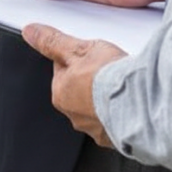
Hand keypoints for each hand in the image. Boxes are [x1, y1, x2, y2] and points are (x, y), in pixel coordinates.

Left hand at [22, 24, 125, 147]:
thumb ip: (52, 42)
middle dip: (92, 80)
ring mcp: (96, 129)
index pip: (63, 71)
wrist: (141, 103)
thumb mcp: (78, 49)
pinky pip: (117, 122)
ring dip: (107, 97)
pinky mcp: (117, 139)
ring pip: (98, 107)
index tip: (90, 55)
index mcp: (61, 95)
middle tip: (109, 69)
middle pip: (80, 90)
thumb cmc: (109, 78)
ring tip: (122, 85)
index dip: (78, 58)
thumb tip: (31, 33)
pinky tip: (131, 101)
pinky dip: (122, 113)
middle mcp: (74, 116)